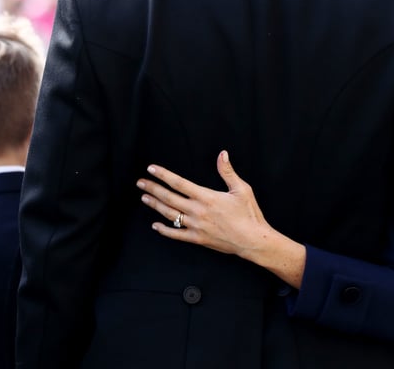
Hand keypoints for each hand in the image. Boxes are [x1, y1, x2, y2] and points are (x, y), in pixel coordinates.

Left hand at [138, 151, 276, 260]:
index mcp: (206, 197)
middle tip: (141, 182)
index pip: (179, 183)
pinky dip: (164, 230)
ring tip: (144, 198)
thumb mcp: (242, 189)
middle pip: (169, 198)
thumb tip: (222, 154)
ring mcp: (195, 226)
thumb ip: (228, 172)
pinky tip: (156, 225)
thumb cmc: (249, 214)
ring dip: (155, 206)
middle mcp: (197, 211)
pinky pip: (176, 235)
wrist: (252, 240)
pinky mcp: (197, 239)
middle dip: (153, 189)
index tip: (152, 169)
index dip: (164, 175)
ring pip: (169, 214)